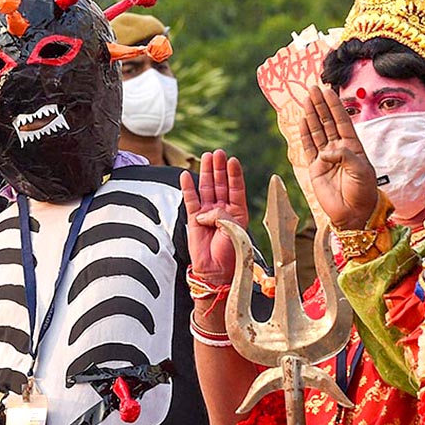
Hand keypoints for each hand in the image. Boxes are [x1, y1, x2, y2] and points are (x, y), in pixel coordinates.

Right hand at [180, 150, 249, 289]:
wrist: (216, 271)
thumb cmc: (230, 254)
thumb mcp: (234, 230)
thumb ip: (221, 215)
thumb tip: (204, 211)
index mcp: (238, 212)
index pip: (236, 188)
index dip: (234, 174)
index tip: (233, 160)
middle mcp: (223, 210)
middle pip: (221, 184)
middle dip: (220, 168)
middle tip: (218, 153)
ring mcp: (208, 213)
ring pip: (207, 189)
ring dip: (207, 173)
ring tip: (206, 156)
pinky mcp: (194, 219)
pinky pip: (191, 200)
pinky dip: (188, 188)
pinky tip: (186, 175)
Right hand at [299, 86, 377, 229]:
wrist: (353, 213)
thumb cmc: (363, 192)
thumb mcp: (361, 171)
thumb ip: (344, 156)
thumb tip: (326, 151)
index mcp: (353, 147)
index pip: (342, 121)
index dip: (335, 106)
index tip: (328, 90)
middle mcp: (339, 149)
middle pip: (327, 122)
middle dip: (320, 105)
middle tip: (313, 88)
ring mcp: (326, 158)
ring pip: (317, 131)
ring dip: (312, 115)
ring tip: (306, 99)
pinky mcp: (315, 168)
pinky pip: (308, 147)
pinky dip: (305, 134)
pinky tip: (303, 120)